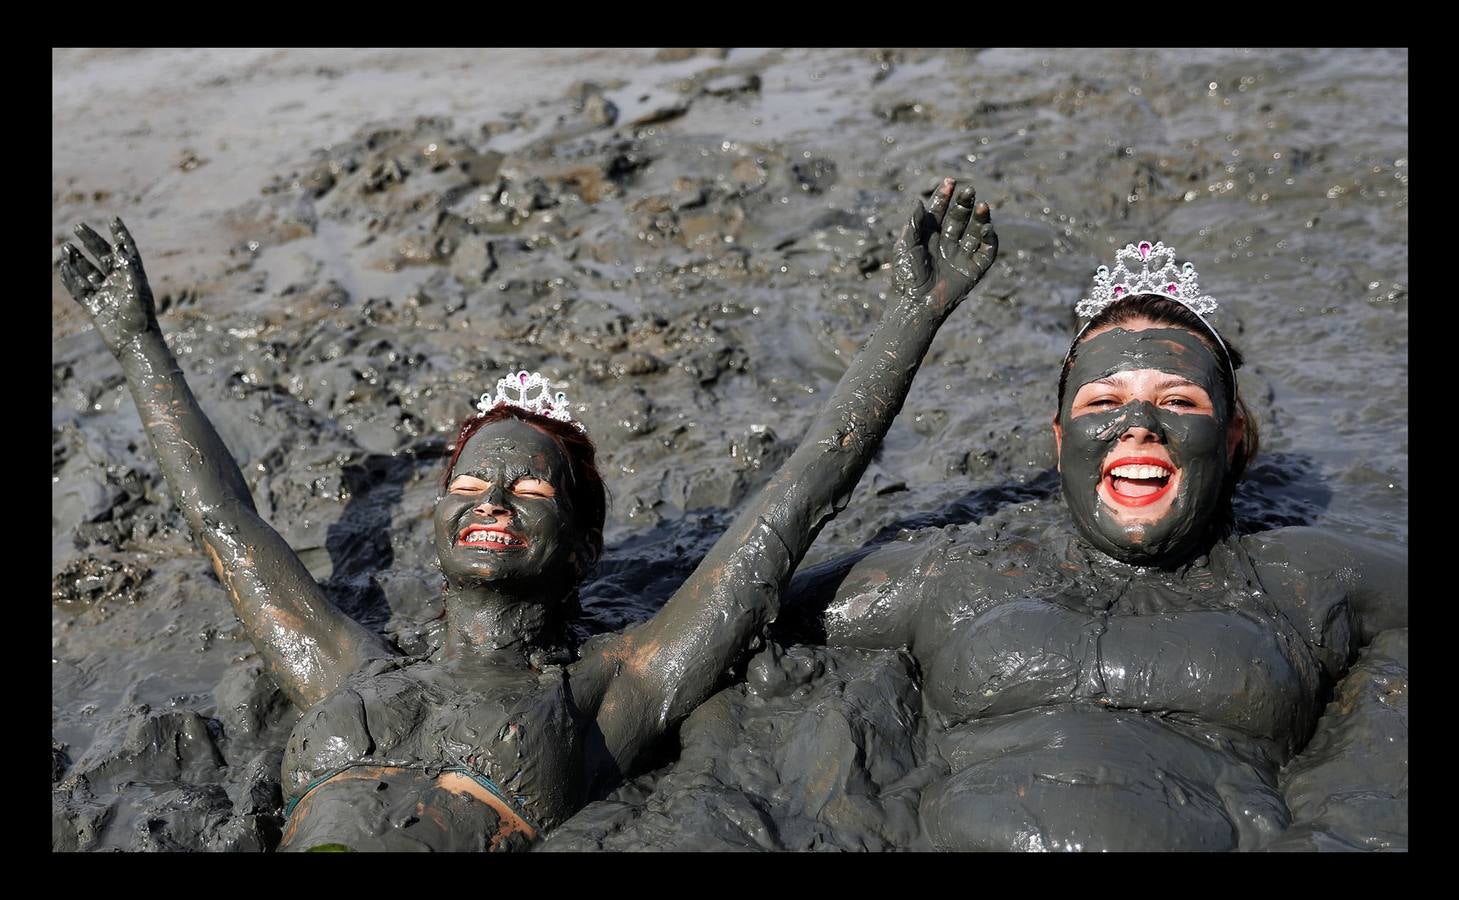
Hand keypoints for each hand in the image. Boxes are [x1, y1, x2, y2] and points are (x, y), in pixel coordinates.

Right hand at [56, 218, 158, 353]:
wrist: (134, 343)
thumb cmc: (140, 316)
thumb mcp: (136, 288)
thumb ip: (128, 266)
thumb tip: (119, 246)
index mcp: (133, 275)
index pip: (126, 249)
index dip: (120, 234)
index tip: (113, 219)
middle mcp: (119, 282)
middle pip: (103, 256)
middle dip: (92, 241)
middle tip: (79, 226)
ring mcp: (105, 293)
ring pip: (88, 271)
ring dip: (77, 259)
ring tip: (67, 246)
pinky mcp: (94, 306)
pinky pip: (79, 289)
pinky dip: (70, 278)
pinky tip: (62, 267)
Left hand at [892, 177, 996, 316]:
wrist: (916, 304)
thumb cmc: (907, 276)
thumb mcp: (906, 246)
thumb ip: (913, 224)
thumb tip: (919, 201)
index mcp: (929, 237)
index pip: (939, 211)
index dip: (944, 197)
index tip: (950, 182)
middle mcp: (946, 244)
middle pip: (958, 218)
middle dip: (963, 203)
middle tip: (968, 191)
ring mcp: (960, 256)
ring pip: (974, 232)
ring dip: (980, 218)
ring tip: (983, 205)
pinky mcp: (973, 270)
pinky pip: (986, 252)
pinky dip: (990, 239)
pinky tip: (988, 227)